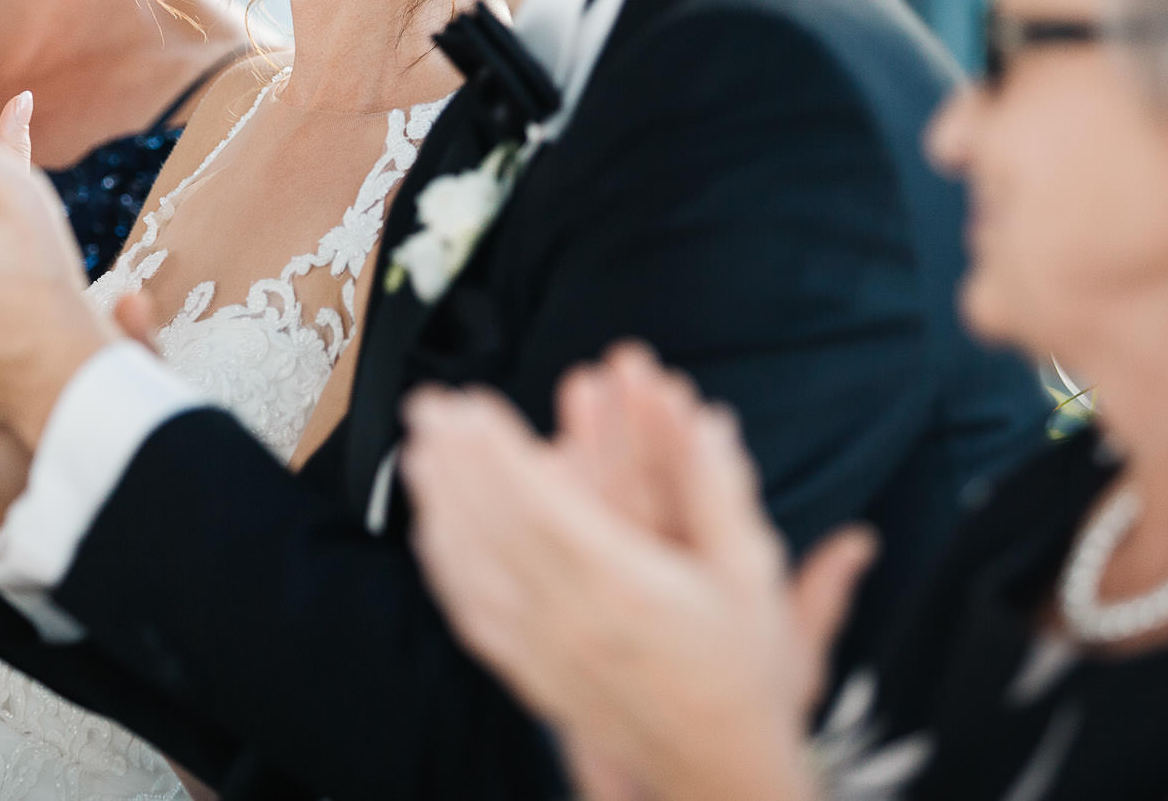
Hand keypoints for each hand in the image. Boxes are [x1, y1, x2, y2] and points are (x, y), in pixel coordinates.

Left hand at [400, 350, 875, 800]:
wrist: (723, 770)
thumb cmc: (742, 672)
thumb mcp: (750, 575)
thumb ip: (720, 494)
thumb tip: (709, 422)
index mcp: (619, 586)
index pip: (537, 504)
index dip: (496, 450)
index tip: (467, 404)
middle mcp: (570, 619)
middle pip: (491, 527)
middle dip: (454, 461)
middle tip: (426, 407)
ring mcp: (544, 652)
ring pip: (472, 570)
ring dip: (440, 506)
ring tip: (417, 455)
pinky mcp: (534, 677)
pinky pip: (474, 617)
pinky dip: (446, 569)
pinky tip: (433, 537)